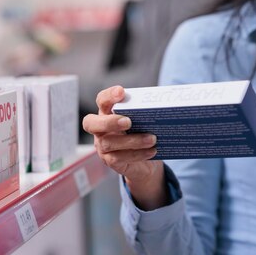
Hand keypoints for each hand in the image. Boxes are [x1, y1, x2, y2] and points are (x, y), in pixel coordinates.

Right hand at [83, 86, 166, 209]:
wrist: (145, 162)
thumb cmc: (142, 134)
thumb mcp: (142, 122)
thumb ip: (144, 112)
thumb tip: (164, 105)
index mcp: (107, 114)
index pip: (101, 101)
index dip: (108, 96)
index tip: (121, 92)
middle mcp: (100, 130)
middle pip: (91, 123)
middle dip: (110, 121)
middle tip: (128, 121)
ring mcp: (103, 147)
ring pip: (109, 143)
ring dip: (132, 140)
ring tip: (152, 139)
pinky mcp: (111, 161)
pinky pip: (120, 158)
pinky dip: (138, 154)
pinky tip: (152, 151)